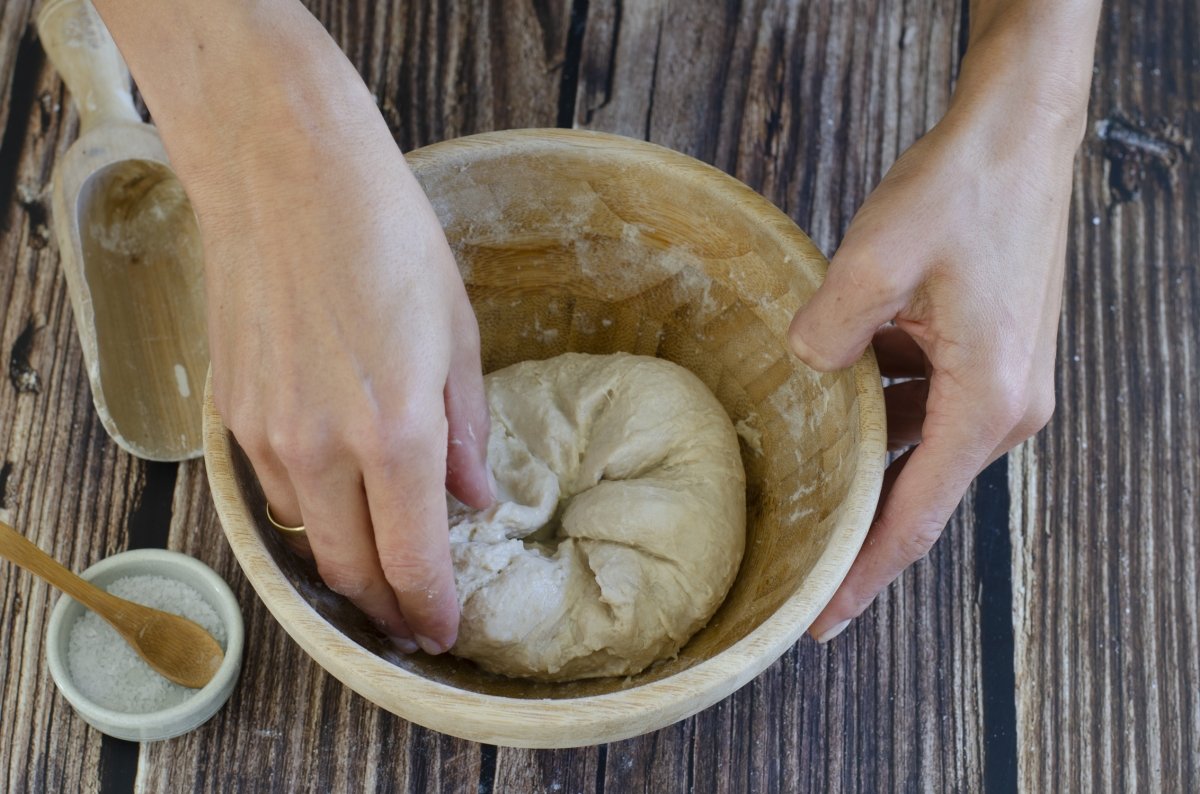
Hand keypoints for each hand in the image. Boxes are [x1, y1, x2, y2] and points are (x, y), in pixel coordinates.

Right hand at [158, 17, 491, 654]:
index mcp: (397, 432)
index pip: (413, 559)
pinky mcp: (233, 414)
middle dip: (385, 606)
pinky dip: (310, 516)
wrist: (285, 172)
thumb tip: (475, 497)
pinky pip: (274, 494)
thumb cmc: (387, 237)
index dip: (430, 608)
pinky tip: (337, 503)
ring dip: (346, 566)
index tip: (444, 631)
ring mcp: (268, 435)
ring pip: (309, 539)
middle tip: (411, 617)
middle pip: (351, 571)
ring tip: (380, 566)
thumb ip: (465, 428)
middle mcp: (325, 450)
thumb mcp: (456, 332)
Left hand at [789, 52, 1087, 641]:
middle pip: (918, 492)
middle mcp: (1005, 408)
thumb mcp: (874, 260)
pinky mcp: (990, 356)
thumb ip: (828, 332)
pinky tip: (837, 391)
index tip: (821, 620)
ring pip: (918, 446)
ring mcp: (1003, 383)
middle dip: (857, 525)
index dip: (864, 575)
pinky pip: (927, 405)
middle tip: (796, 565)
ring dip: (864, 454)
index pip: (915, 518)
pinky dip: (882, 407)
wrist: (1017, 133)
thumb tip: (804, 370)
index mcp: (986, 403)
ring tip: (800, 471)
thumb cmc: (961, 190)